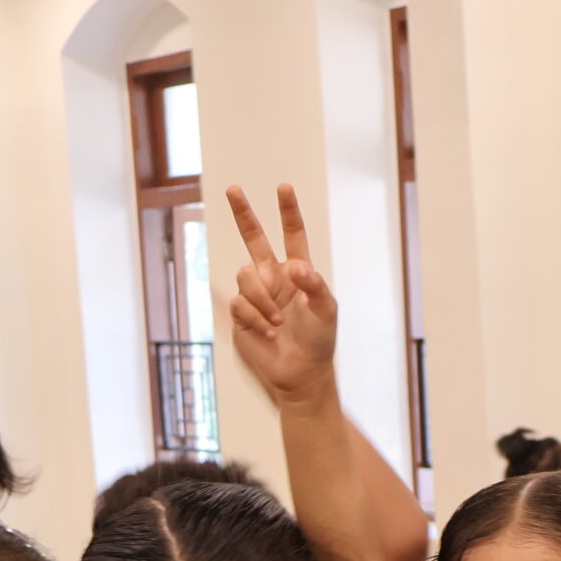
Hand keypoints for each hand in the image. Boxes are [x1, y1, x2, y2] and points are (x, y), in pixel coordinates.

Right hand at [226, 184, 338, 407]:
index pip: (292, 235)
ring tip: (277, 324)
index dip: (288, 211)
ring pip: (245, 277)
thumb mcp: (327, 310)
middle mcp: (273, 278)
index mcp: (297, 272)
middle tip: (233, 188)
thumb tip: (294, 266)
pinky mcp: (240, 314)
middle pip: (254, 238)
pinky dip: (255, 319)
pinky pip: (238, 304)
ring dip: (262, 301)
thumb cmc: (319, 341)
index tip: (283, 187)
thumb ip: (314, 284)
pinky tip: (267, 333)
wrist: (300, 373)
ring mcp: (255, 295)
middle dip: (243, 213)